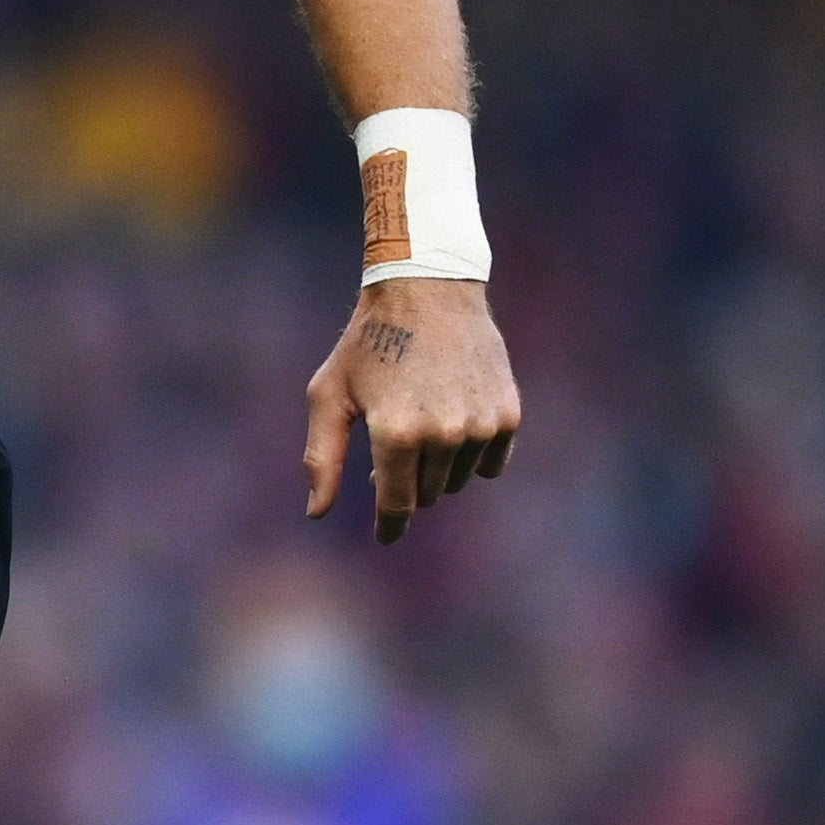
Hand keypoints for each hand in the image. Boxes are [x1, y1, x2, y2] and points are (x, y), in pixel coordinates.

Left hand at [306, 275, 520, 545]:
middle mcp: (442, 434)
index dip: (389, 527)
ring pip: (457, 480)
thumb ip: (322, 458)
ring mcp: (480, 425)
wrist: (428, 289)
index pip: (397, 507)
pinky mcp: (508, 413)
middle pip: (426, 494)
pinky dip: (473, 454)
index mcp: (395, 434)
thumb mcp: (330, 395)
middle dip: (406, 479)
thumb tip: (317, 514)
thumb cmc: (368, 343)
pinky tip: (457, 421)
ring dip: (438, 465)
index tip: (386, 536)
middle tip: (394, 437)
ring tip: (422, 417)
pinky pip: (491, 464)